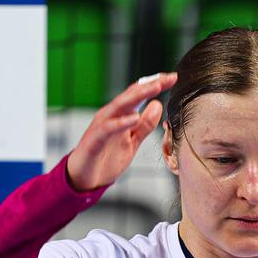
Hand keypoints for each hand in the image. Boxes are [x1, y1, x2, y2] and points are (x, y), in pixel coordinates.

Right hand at [66, 72, 178, 191]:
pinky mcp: (94, 140)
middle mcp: (110, 116)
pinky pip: (107, 128)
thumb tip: (158, 105)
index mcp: (120, 115)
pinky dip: (121, 122)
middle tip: (167, 78)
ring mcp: (101, 127)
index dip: (154, 85)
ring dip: (137, 96)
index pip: (138, 95)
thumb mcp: (132, 143)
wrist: (84, 179)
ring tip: (155, 88)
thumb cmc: (105, 159)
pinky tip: (134, 118)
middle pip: (131, 95)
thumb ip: (145, 125)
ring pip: (119, 106)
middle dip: (149, 85)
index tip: (172, 78)